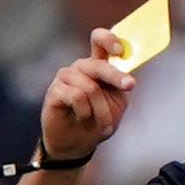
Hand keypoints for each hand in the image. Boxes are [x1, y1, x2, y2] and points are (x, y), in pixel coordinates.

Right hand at [39, 28, 134, 162]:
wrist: (76, 144)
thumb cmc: (97, 122)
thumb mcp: (116, 103)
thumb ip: (120, 86)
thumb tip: (127, 77)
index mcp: (97, 65)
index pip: (99, 41)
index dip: (109, 39)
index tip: (120, 50)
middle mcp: (80, 67)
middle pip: (97, 64)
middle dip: (116, 76)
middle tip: (129, 86)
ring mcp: (66, 77)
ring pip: (90, 87)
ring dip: (100, 110)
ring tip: (100, 124)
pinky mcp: (55, 90)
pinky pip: (76, 97)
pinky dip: (84, 112)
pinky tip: (81, 118)